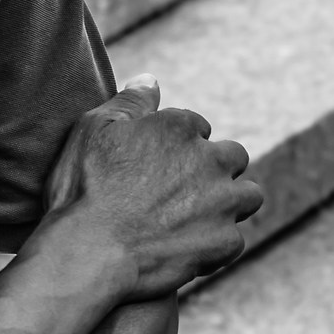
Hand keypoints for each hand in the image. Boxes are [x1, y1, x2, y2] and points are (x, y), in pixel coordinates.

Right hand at [50, 76, 264, 297]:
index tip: (159, 167)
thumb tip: (151, 80)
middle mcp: (212, 159)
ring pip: (248, 196)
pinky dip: (215, 245)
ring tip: (196, 220)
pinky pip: (233, 240)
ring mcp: (223, 202)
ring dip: (230, 204)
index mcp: (181, 127)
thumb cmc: (85, 189)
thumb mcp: (94, 130)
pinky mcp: (225, 241)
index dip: (179, 148)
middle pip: (233, 157)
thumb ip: (129, 102)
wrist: (90, 253)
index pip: (198, 128)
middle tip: (183, 193)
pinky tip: (188, 250)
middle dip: (215, 171)